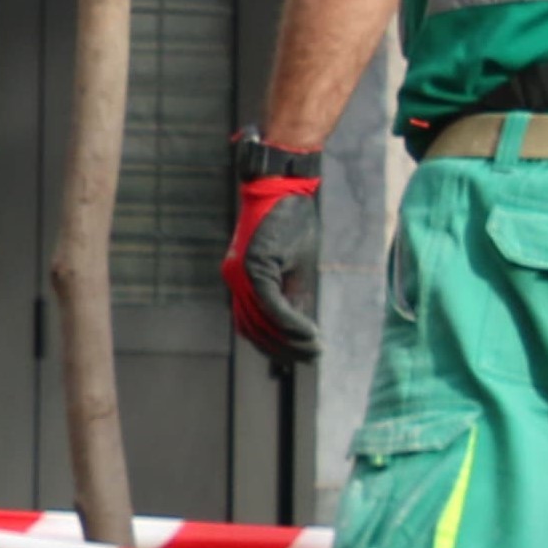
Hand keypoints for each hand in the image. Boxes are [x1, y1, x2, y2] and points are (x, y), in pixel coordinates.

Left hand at [222, 135, 323, 368]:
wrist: (285, 189)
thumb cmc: (292, 223)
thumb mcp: (293, 267)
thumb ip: (289, 295)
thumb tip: (298, 328)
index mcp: (239, 280)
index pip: (249, 325)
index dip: (270, 345)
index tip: (295, 356)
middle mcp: (234, 280)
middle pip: (253, 330)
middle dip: (281, 350)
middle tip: (308, 358)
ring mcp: (240, 275)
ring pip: (261, 322)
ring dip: (288, 341)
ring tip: (313, 350)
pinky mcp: (254, 267)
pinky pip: (270, 306)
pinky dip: (289, 323)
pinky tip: (309, 333)